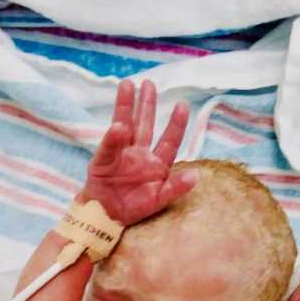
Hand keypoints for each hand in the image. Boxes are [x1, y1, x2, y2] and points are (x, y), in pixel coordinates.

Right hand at [79, 79, 197, 225]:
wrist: (106, 217)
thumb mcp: (158, 200)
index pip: (168, 140)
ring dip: (125, 106)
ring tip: (127, 85)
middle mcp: (138, 154)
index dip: (176, 124)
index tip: (182, 105)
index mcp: (155, 164)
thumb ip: (175, 188)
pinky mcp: (103, 160)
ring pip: (124, 126)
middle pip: (144, 125)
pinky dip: (113, 138)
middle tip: (148, 83)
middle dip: (147, 104)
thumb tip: (196, 175)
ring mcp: (120, 154)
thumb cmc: (132, 208)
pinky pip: (109, 148)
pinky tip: (118, 127)